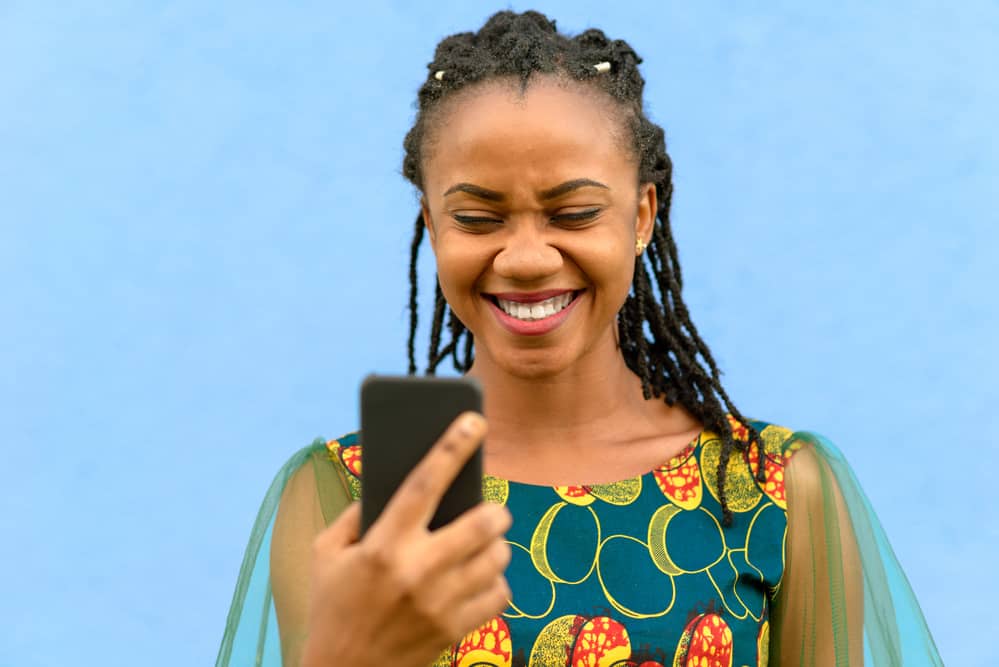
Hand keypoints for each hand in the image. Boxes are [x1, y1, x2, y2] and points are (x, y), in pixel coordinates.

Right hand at [301, 412, 511, 666]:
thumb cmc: (331, 605)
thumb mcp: (324, 553)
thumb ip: (354, 513)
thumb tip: (389, 480)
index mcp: (382, 544)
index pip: (425, 482)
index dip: (453, 446)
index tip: (475, 419)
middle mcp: (416, 570)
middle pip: (482, 522)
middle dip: (494, 509)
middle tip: (490, 510)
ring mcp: (439, 603)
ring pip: (497, 557)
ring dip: (495, 546)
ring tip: (481, 545)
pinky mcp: (454, 630)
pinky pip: (500, 594)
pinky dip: (496, 582)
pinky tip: (479, 579)